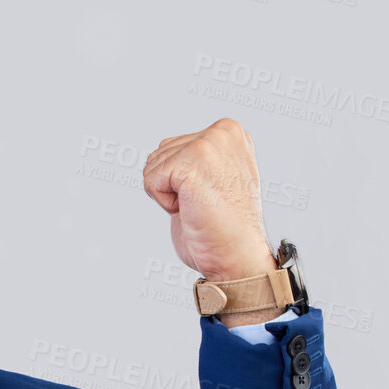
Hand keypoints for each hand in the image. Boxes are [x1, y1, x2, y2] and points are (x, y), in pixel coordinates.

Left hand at [142, 118, 275, 282]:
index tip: (208, 196)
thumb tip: (161, 154)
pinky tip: (192, 209)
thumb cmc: (223, 229)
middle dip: (172, 186)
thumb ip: (194, 159)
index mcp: (229, 132)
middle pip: (160, 153)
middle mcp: (222, 131)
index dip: (179, 181)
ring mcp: (209, 143)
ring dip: (168, 195)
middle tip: (203, 205)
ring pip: (153, 166)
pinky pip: (151, 180)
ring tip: (199, 206)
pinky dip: (164, 203)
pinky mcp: (193, 161)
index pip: (173, 147)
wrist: (238, 257)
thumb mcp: (212, 179)